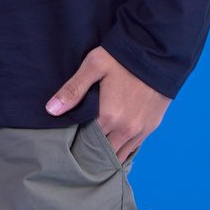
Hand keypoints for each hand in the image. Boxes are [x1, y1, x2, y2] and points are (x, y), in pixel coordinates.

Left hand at [46, 46, 169, 161]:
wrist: (157, 54)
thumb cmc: (122, 59)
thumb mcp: (93, 67)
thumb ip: (73, 90)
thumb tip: (51, 110)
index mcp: (109, 116)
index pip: (87, 142)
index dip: (76, 143)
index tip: (66, 144)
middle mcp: (127, 129)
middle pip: (103, 152)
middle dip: (90, 153)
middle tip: (77, 151)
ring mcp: (141, 130)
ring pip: (120, 154)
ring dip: (107, 155)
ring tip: (92, 152)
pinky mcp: (152, 127)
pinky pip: (134, 147)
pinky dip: (122, 149)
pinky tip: (111, 146)